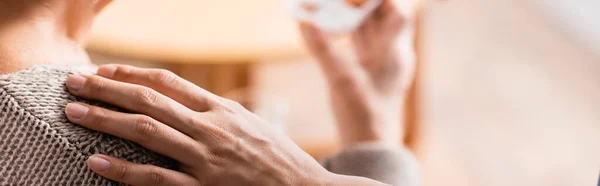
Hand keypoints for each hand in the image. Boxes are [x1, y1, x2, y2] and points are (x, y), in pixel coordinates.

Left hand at [64, 65, 384, 185]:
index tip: (105, 72)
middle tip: (74, 83)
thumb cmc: (277, 158)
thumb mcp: (250, 126)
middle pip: (149, 101)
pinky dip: (124, 170)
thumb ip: (217, 114)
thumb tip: (187, 105)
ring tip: (74, 112)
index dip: (132, 75)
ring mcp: (206, 159)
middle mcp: (210, 129)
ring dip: (106, 120)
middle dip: (107, 90)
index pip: (168, 83)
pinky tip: (96, 162)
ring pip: (146, 132)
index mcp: (221, 110)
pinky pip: (156, 179)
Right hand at [299, 0, 414, 146]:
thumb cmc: (363, 115)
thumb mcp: (341, 80)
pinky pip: (357, 42)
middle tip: (336, 1)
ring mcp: (380, 62)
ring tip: (327, 7)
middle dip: (358, 4)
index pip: (396, 12)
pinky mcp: (368, 71)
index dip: (378, 0)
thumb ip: (323, 49)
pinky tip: (327, 28)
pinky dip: (343, 32)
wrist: (369, 146)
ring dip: (349, 16)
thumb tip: (304, 23)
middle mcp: (392, 53)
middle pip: (379, 17)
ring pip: (367, 29)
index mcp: (395, 52)